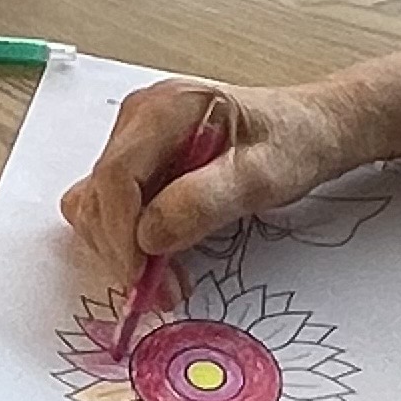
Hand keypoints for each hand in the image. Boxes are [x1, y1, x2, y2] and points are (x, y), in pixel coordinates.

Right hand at [61, 78, 377, 285]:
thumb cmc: (292, 144)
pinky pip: (109, 206)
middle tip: (165, 291)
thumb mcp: (263, 176)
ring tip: (168, 276)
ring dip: (121, 249)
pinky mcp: (138, 161)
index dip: (121, 234)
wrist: (305, 130)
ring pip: (95, 204)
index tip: (144, 279)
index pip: (116, 175)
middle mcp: (139, 118)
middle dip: (123, 250)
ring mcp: (133, 138)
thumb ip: (204, 202)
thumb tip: (149, 236)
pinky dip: (124, 238)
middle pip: (99, 193)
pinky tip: (159, 255)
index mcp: (166, 108)